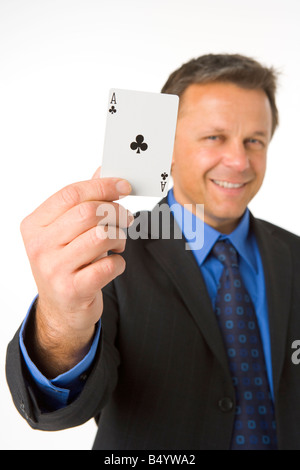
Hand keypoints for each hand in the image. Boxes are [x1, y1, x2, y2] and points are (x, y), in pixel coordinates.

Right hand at [20, 168, 131, 374]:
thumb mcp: (66, 232)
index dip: (102, 186)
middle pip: (88, 212)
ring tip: (116, 245)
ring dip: (119, 238)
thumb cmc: (66, 264)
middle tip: (127, 218)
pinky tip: (112, 265)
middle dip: (116, 212)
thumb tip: (104, 171)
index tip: (124, 186)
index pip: (71, 194)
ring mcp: (54, 269)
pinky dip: (119, 262)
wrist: (61, 309)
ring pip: (102, 236)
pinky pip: (109, 265)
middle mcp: (40, 246)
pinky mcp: (72, 290)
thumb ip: (83, 202)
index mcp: (34, 225)